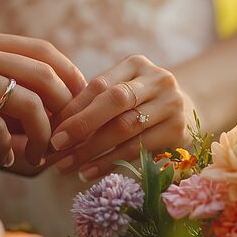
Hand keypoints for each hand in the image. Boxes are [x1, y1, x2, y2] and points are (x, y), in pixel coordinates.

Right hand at [0, 29, 85, 166]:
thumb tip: (38, 117)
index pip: (41, 49)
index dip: (69, 76)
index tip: (79, 105)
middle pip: (42, 73)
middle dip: (64, 109)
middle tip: (66, 137)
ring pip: (25, 102)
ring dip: (41, 135)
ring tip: (37, 156)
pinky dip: (6, 148)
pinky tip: (2, 159)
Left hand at [49, 54, 194, 180]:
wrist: (187, 111)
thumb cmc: (139, 104)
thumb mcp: (120, 93)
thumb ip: (91, 102)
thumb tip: (48, 125)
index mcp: (136, 64)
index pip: (99, 85)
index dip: (73, 108)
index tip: (51, 129)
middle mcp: (158, 80)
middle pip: (116, 101)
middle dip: (82, 125)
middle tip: (55, 146)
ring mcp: (172, 105)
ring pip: (126, 127)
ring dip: (92, 149)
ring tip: (66, 165)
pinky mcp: (178, 131)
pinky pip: (138, 149)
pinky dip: (110, 162)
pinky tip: (88, 172)